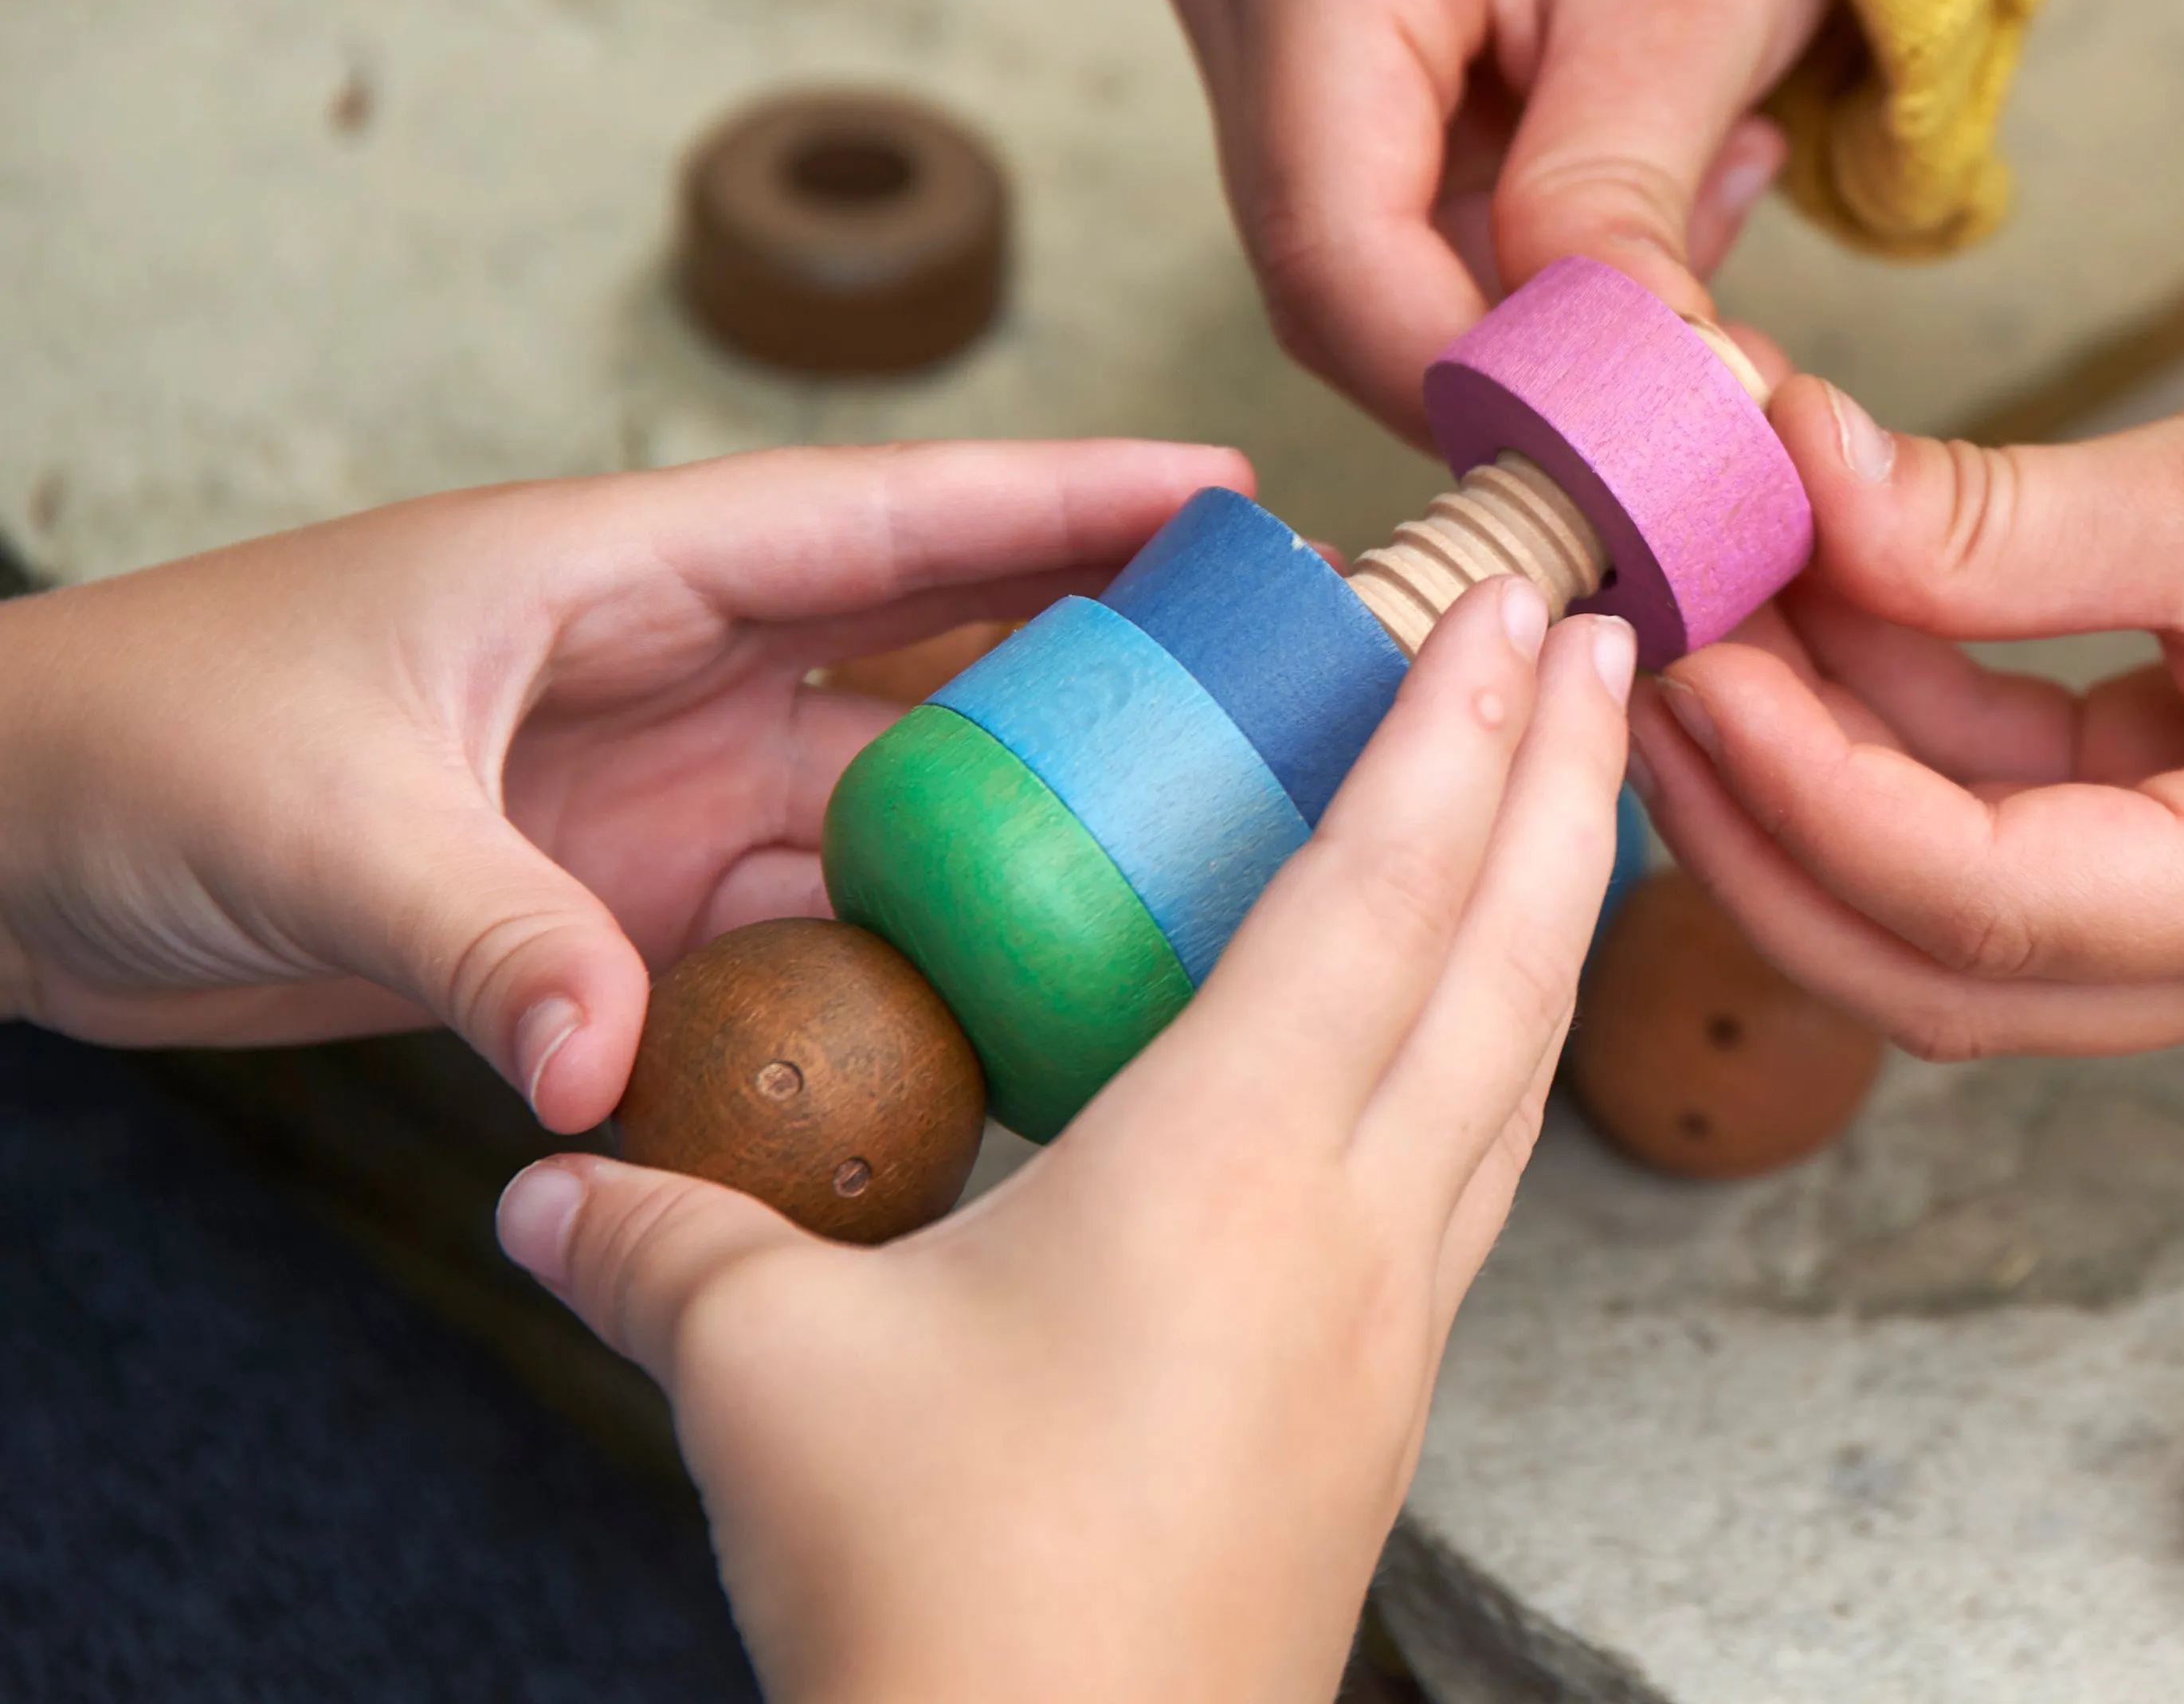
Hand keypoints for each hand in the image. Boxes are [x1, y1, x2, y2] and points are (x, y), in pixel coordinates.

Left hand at [0, 442, 1244, 1130]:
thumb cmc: (132, 748)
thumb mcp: (317, 825)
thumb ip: (483, 935)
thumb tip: (613, 1068)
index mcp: (625, 569)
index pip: (891, 518)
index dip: (1070, 498)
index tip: (1232, 491)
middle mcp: (674, 669)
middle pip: (939, 646)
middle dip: (1109, 648)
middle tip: (1286, 673)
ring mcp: (656, 794)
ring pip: (893, 807)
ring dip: (1022, 836)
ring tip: (1189, 864)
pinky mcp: (620, 910)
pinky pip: (801, 940)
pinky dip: (896, 973)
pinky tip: (1000, 1013)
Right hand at [499, 581, 1632, 1699]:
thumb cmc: (943, 1597)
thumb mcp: (765, 1380)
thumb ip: (668, 1246)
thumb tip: (547, 1186)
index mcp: (1233, 1163)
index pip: (1378, 888)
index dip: (1454, 731)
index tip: (1521, 608)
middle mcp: (1354, 1223)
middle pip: (1504, 954)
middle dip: (1566, 781)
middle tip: (1614, 644)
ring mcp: (1391, 1322)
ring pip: (1516, 1064)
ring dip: (1556, 911)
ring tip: (1577, 807)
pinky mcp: (1381, 1407)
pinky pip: (1482, 1175)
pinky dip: (1501, 1057)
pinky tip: (1473, 1048)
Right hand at [1163, 0, 1833, 442]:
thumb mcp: (1695, 6)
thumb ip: (1624, 204)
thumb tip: (1631, 396)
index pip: (1334, 240)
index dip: (1456, 377)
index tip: (1607, 452)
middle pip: (1328, 274)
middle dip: (1509, 357)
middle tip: (1692, 372)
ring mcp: (1251, 24)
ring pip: (1362, 276)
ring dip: (1533, 308)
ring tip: (1698, 211)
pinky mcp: (1297, 75)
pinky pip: (1392, 237)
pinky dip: (1525, 261)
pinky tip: (1640, 188)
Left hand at [1632, 263, 2183, 1058]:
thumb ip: (1992, 524)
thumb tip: (1782, 482)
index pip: (1987, 904)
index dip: (1810, 789)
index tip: (1690, 659)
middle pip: (1937, 965)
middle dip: (1771, 825)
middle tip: (1645, 670)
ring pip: (1948, 914)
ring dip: (1816, 780)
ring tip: (1703, 618)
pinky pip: (1999, 833)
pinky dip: (1892, 740)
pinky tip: (1802, 619)